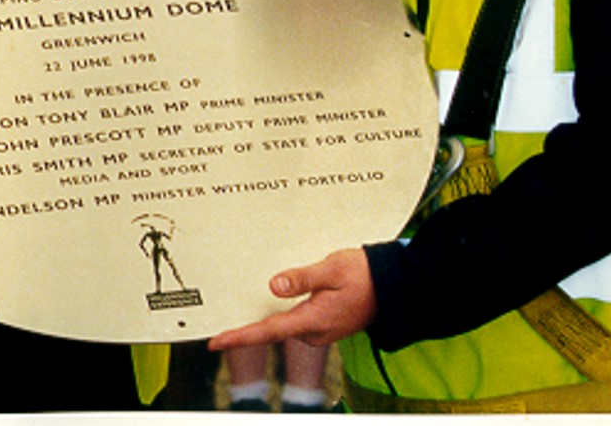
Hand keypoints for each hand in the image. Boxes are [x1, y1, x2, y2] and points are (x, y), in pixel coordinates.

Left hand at [207, 248, 374, 349]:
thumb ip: (302, 278)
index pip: (269, 331)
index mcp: (313, 319)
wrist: (394, 287)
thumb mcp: (332, 268)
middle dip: (245, 329)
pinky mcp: (323, 325)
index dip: (241, 337)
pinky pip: (294, 323)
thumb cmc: (365, 275)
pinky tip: (269, 305)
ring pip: (283, 327)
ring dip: (263, 322)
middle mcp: (314, 331)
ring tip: (238, 316)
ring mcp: (319, 331)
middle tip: (218, 328)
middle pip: (271, 331)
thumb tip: (274, 285)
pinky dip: (279, 317)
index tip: (217, 341)